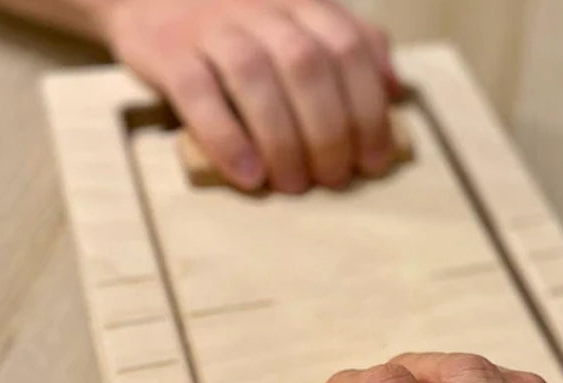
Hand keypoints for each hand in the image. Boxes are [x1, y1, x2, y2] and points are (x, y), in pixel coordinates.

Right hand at [101, 0, 398, 190]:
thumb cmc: (236, 22)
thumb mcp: (299, 19)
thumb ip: (349, 44)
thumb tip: (395, 89)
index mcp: (300, 2)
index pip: (348, 49)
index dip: (368, 109)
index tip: (371, 160)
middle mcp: (260, 7)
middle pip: (307, 67)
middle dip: (329, 133)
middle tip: (332, 179)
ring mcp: (211, 25)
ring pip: (255, 77)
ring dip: (283, 141)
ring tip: (294, 184)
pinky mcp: (167, 50)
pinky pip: (198, 92)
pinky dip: (226, 137)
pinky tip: (247, 175)